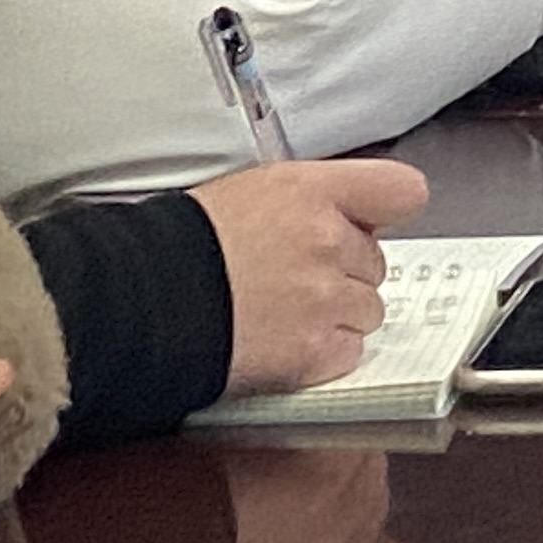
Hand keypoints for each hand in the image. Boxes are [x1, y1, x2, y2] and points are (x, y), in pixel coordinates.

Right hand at [192, 160, 430, 394]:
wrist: (140, 305)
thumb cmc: (184, 248)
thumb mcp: (251, 192)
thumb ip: (313, 199)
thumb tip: (353, 217)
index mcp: (310, 192)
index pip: (401, 190)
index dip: (387, 210)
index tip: (372, 224)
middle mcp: (327, 241)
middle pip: (377, 262)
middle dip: (344, 273)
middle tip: (291, 279)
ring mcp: (325, 298)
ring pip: (368, 309)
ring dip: (337, 315)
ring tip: (282, 312)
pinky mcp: (316, 351)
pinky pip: (350, 351)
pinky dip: (323, 352)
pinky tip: (282, 341)